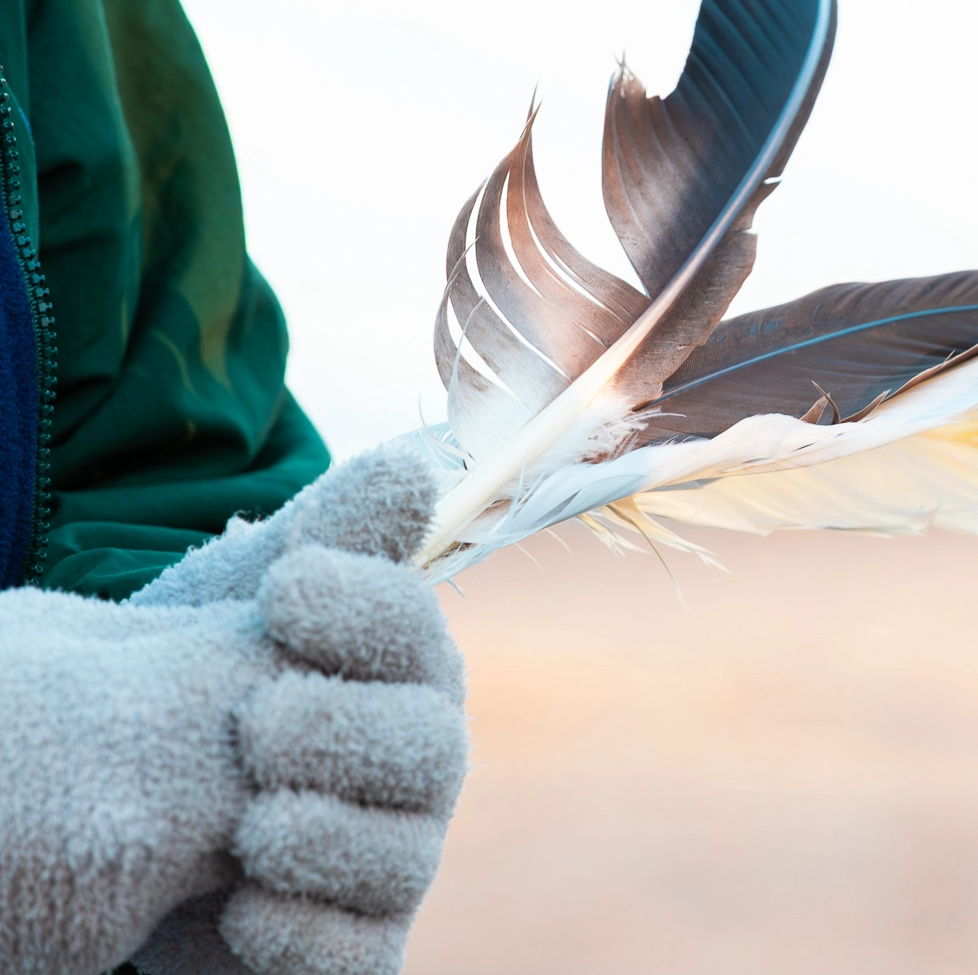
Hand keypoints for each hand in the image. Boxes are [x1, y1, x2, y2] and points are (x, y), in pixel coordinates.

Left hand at [0, 443, 467, 974]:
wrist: (129, 821)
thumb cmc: (189, 694)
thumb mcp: (238, 603)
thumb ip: (331, 536)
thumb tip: (419, 470)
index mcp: (396, 670)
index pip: (417, 632)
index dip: (367, 611)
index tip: (286, 592)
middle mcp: (412, 764)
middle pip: (430, 749)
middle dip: (345, 732)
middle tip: (256, 723)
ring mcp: (389, 859)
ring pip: (402, 858)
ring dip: (325, 837)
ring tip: (249, 828)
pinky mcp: (352, 947)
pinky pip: (359, 956)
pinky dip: (304, 936)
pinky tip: (241, 909)